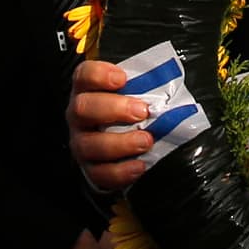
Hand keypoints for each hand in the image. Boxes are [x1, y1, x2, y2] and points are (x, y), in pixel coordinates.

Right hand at [69, 58, 156, 191]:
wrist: (127, 143)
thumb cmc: (134, 109)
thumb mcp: (138, 91)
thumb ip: (146, 85)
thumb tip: (169, 82)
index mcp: (88, 89)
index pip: (84, 75)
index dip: (99, 75)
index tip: (123, 78)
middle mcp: (79, 115)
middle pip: (82, 108)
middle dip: (113, 109)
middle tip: (142, 111)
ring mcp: (82, 142)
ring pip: (88, 144)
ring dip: (120, 143)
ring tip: (146, 140)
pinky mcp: (90, 168)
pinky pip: (99, 173)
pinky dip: (120, 171)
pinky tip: (140, 165)